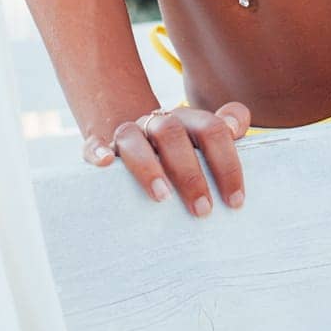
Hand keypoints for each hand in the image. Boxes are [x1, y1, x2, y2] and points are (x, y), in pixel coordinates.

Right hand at [82, 100, 252, 215]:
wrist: (136, 137)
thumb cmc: (181, 152)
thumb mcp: (205, 141)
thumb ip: (228, 128)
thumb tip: (237, 125)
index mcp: (189, 120)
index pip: (213, 129)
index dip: (228, 163)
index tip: (236, 201)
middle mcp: (160, 122)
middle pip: (174, 134)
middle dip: (190, 173)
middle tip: (204, 210)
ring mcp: (130, 132)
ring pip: (135, 137)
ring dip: (148, 166)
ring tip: (162, 197)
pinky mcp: (102, 144)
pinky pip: (94, 143)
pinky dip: (98, 151)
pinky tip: (106, 163)